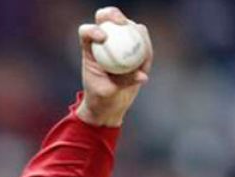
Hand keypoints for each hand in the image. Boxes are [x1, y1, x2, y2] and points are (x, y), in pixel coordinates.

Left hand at [75, 6, 152, 126]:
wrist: (110, 103)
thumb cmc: (101, 98)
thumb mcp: (107, 93)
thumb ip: (123, 82)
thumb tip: (143, 75)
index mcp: (89, 49)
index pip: (87, 32)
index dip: (93, 29)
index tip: (102, 38)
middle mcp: (104, 39)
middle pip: (107, 18)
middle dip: (114, 14)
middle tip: (123, 24)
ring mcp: (120, 40)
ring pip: (130, 27)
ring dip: (139, 37)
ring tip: (141, 63)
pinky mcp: (134, 45)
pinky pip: (144, 41)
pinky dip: (147, 51)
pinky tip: (146, 66)